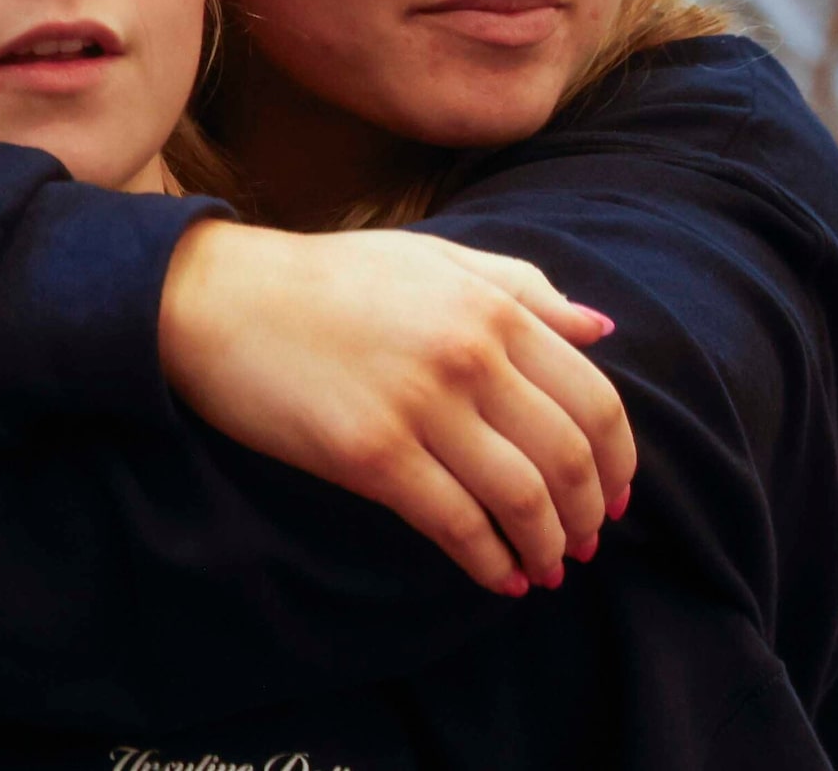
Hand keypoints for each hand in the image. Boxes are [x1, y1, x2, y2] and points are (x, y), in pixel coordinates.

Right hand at [158, 221, 631, 596]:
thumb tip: (602, 330)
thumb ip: (522, 288)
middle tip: (586, 543)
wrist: (218, 298)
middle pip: (568, 456)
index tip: (618, 494)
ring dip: (547, 546)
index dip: (619, 459)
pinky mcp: (372, 456)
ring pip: (522, 498)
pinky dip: (490, 562)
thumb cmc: (325, 278)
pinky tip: (499, 578)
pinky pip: (456, 524)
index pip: (594, 398)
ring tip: (547, 568)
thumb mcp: (432, 258)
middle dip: (589, 513)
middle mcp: (468, 355)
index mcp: (491, 306)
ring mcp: (420, 407)